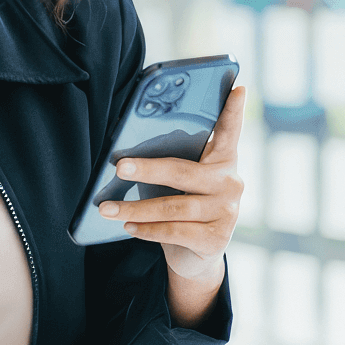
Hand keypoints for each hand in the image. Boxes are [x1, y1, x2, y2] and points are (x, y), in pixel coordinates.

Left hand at [97, 86, 247, 281]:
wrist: (196, 256)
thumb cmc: (184, 205)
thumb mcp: (182, 182)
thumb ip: (172, 163)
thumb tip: (127, 155)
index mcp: (224, 160)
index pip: (229, 132)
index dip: (234, 111)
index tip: (238, 88)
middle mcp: (231, 183)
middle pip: (183, 171)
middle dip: (147, 169)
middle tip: (119, 167)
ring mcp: (227, 212)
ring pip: (173, 206)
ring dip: (135, 208)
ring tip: (107, 208)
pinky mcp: (216, 240)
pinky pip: (174, 231)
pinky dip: (147, 230)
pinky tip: (128, 227)